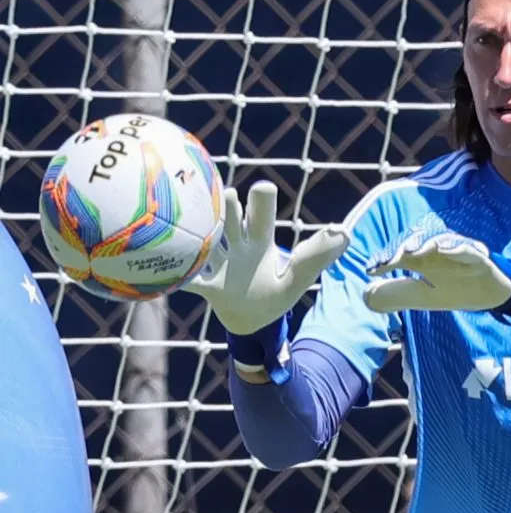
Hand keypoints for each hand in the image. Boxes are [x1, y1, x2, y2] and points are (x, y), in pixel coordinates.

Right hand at [183, 181, 350, 335]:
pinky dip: (175, 273)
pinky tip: (163, 264)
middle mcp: (236, 245)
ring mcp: (217, 264)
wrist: (249, 323)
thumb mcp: (296, 279)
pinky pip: (186, 277)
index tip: (262, 189)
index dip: (261, 199)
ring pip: (206, 238)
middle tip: (229, 196)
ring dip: (201, 229)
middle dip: (229, 204)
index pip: (261, 211)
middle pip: (229, 215)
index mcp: (260, 241)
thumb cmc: (274, 295)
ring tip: (196, 219)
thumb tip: (345, 233)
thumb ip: (316, 258)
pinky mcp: (205, 286)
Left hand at [363, 231, 510, 313]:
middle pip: (415, 241)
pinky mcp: (476, 256)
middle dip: (400, 248)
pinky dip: (455, 247)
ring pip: (438, 240)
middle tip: (389, 260)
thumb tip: (366, 295)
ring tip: (411, 251)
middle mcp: (435, 251)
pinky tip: (443, 249)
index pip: (398, 254)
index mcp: (420, 259)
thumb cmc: (452, 290)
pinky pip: (465, 248)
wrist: (488, 295)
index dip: (384, 259)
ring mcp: (455, 251)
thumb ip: (395, 295)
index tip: (372, 269)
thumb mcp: (420, 297)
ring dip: (423, 243)